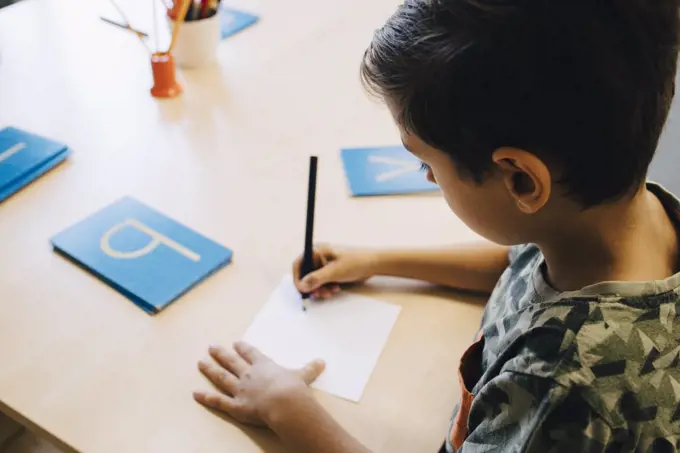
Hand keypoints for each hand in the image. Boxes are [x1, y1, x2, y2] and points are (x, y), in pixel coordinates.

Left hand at [194, 342, 324, 425]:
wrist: (284, 402)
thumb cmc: (294, 388)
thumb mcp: (304, 375)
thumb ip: (310, 369)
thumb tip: (322, 361)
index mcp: (264, 366)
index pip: (251, 354)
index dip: (243, 348)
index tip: (236, 343)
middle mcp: (249, 375)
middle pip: (232, 362)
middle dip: (221, 354)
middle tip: (211, 347)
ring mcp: (240, 389)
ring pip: (222, 377)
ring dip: (210, 370)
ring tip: (200, 362)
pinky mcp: (235, 405)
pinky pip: (218, 401)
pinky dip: (206, 397)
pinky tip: (195, 393)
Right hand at [292, 245, 377, 298]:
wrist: (372, 265)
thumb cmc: (355, 262)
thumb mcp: (334, 271)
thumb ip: (316, 278)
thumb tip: (302, 285)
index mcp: (317, 251)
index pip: (298, 264)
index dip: (298, 278)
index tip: (302, 290)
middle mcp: (318, 258)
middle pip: (306, 275)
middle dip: (312, 287)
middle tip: (319, 294)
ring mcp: (324, 266)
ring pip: (314, 282)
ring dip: (320, 289)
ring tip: (330, 292)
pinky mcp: (331, 273)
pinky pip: (322, 283)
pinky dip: (326, 289)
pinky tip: (335, 289)